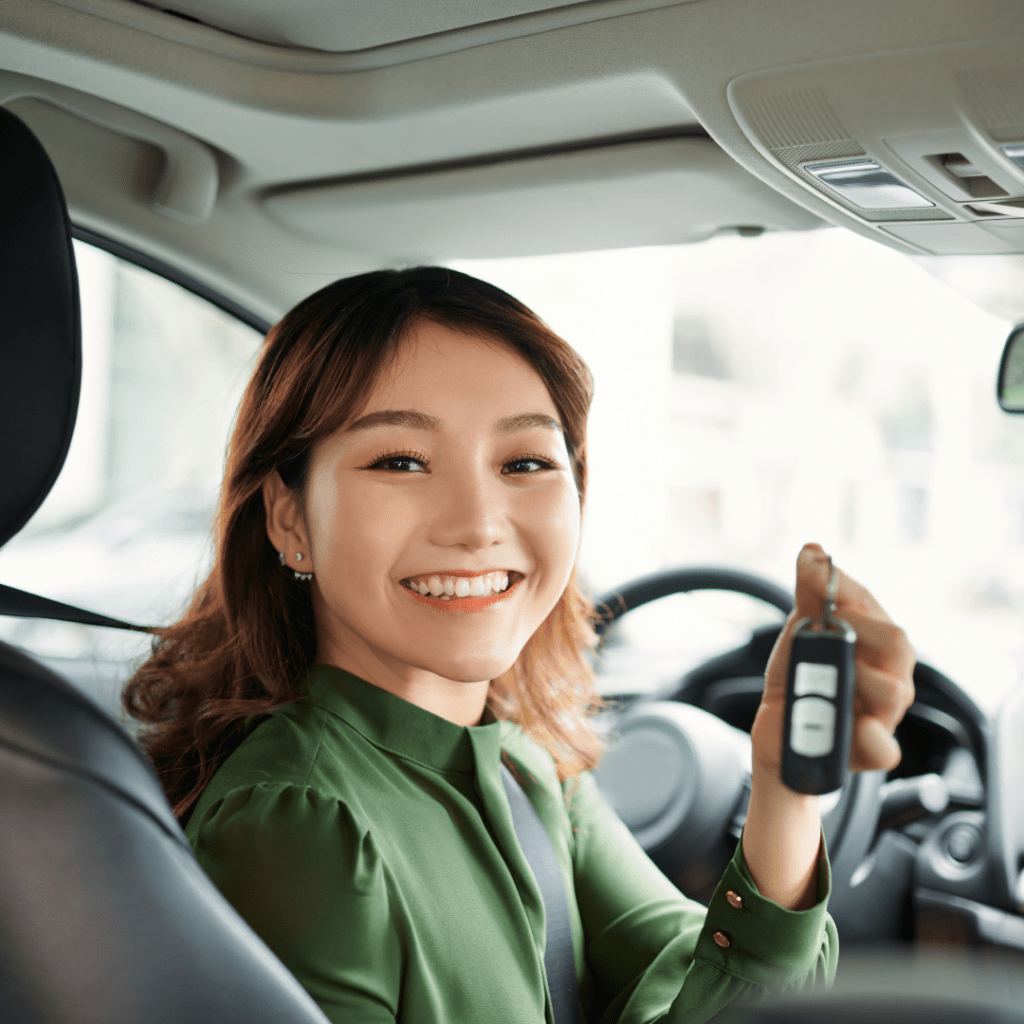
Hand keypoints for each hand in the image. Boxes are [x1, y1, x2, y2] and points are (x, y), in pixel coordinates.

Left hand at [751, 543, 916, 781]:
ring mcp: (885, 714)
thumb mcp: (801, 630)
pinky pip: (885, 747)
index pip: (873, 605)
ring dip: (854, 677)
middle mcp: (892, 674)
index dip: (842, 588)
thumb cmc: (800, 675)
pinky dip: (873, 738)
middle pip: (896, 643)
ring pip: (892, 691)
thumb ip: (811, 592)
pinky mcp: (871, 750)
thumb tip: (813, 548)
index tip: (811, 577)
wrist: (779, 726)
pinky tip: (859, 727)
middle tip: (819, 632)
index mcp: (879, 641)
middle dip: (854, 629)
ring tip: (824, 678)